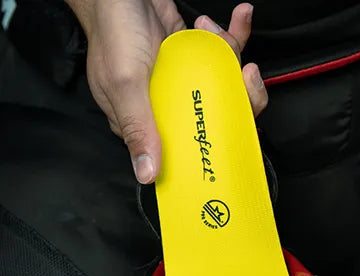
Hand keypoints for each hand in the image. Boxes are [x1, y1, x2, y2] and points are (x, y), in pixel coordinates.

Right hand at [66, 0, 267, 183]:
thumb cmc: (113, 30)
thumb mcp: (125, 84)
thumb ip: (139, 127)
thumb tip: (147, 175)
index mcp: (146, 120)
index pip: (189, 143)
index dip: (218, 137)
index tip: (238, 122)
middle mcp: (166, 102)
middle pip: (214, 112)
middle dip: (237, 91)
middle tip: (245, 72)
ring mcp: (181, 77)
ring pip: (222, 79)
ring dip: (231, 52)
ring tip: (218, 31)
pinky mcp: (189, 52)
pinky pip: (218, 50)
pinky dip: (230, 33)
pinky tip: (238, 16)